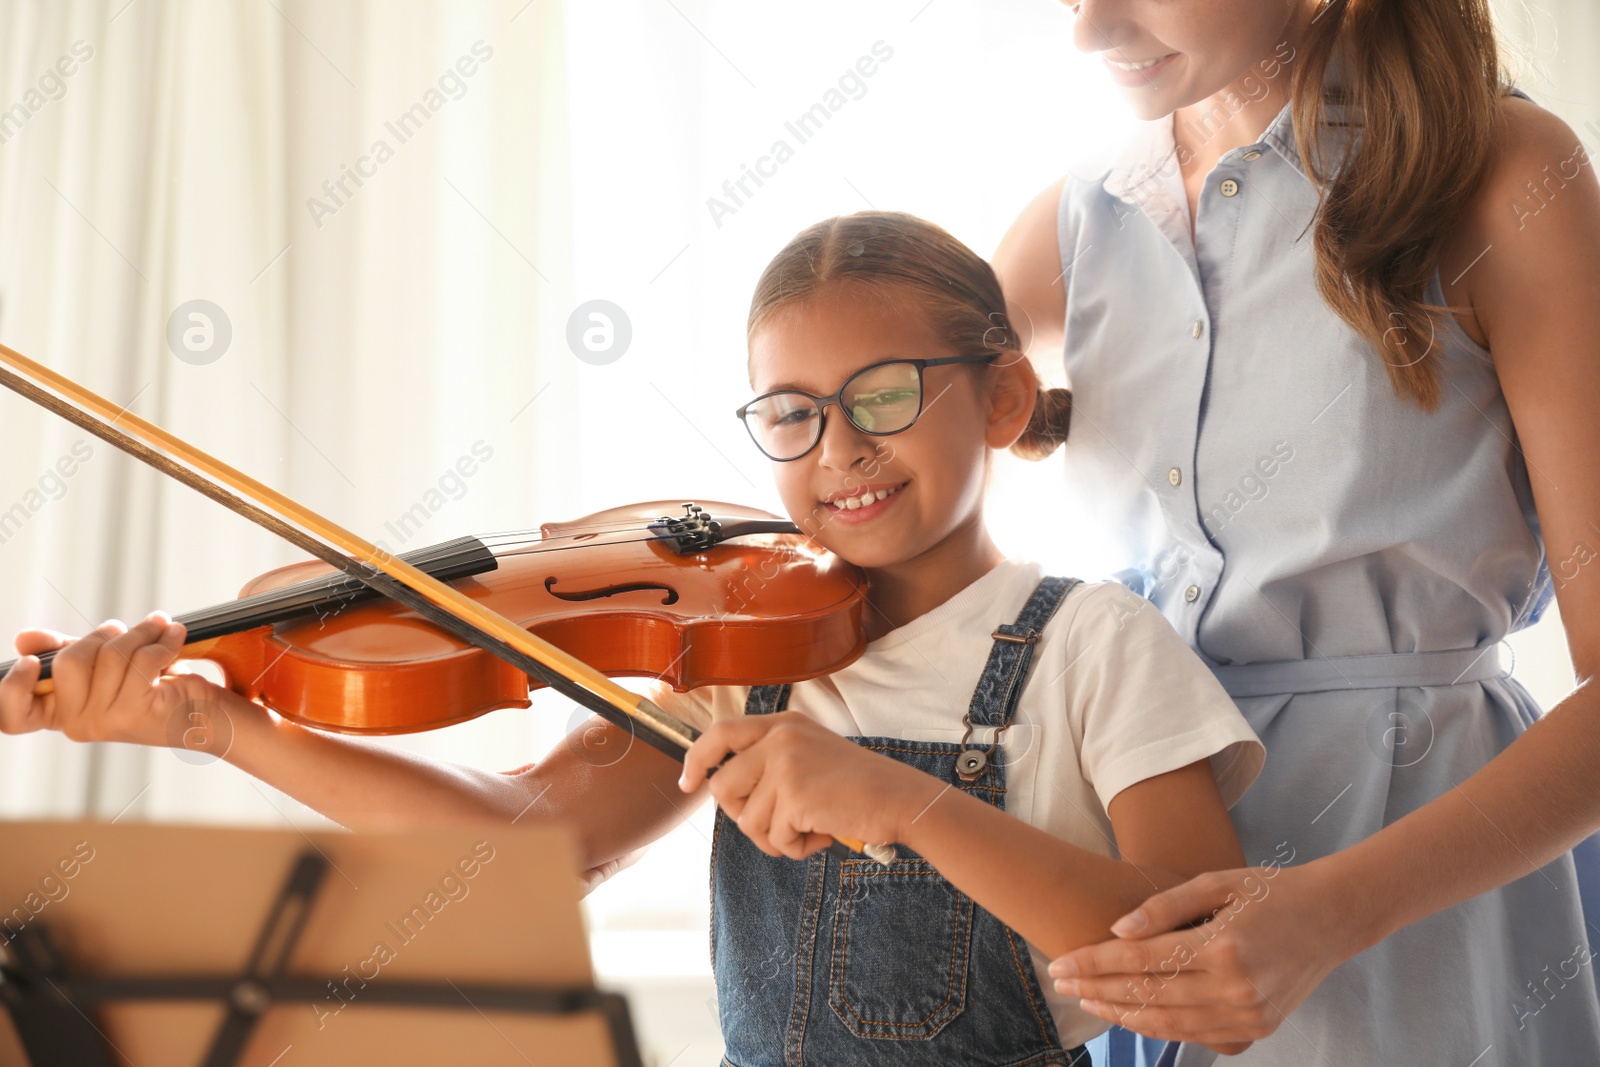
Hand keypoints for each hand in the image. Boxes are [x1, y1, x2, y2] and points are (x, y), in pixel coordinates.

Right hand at [0, 613, 234, 751]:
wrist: (204, 715)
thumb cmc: (150, 686)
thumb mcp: (103, 666)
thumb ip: (64, 651)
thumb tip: (22, 639)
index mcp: (60, 713)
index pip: (13, 717)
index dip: (12, 689)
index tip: (31, 662)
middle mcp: (77, 725)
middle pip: (68, 662)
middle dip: (102, 635)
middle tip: (125, 630)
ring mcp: (106, 722)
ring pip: (111, 656)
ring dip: (142, 631)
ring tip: (159, 627)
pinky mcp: (137, 712)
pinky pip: (143, 660)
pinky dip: (163, 640)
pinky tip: (175, 636)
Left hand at [678, 711, 928, 859]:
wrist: (899, 799)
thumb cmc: (857, 787)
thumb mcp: (809, 755)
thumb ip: (769, 761)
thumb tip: (717, 786)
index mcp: (782, 723)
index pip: (720, 732)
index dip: (696, 759)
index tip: (687, 783)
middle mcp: (780, 737)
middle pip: (722, 787)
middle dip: (743, 816)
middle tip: (778, 824)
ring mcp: (786, 764)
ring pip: (747, 821)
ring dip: (776, 837)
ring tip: (810, 828)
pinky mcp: (794, 796)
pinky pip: (774, 838)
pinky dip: (796, 847)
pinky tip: (823, 834)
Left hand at [1047, 860, 1364, 1053]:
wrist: (1333, 918)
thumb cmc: (1272, 891)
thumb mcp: (1217, 882)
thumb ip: (1164, 906)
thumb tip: (1116, 930)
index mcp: (1223, 947)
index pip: (1140, 960)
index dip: (1094, 965)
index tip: (1059, 965)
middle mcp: (1235, 988)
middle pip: (1148, 997)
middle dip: (1098, 992)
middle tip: (1061, 985)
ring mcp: (1248, 1014)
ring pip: (1168, 1024)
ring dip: (1122, 1015)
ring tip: (1088, 1002)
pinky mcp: (1257, 1028)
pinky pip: (1195, 1035)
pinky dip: (1158, 1027)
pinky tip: (1131, 1015)